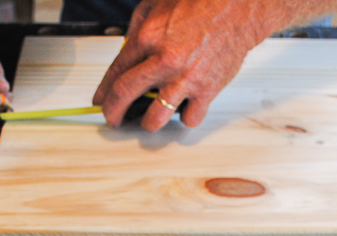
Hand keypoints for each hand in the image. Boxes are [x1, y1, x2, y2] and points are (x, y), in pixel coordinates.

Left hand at [92, 0, 272, 131]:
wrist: (236, 9)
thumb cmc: (200, 4)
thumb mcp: (156, 4)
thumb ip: (137, 28)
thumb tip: (125, 52)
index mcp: (148, 37)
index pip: (115, 72)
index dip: (103, 92)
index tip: (101, 101)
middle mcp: (164, 60)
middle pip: (125, 95)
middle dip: (113, 113)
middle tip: (113, 119)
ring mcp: (185, 78)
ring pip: (155, 117)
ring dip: (148, 123)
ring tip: (149, 120)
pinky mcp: (206, 90)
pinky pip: (189, 118)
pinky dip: (184, 117)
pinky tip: (183, 109)